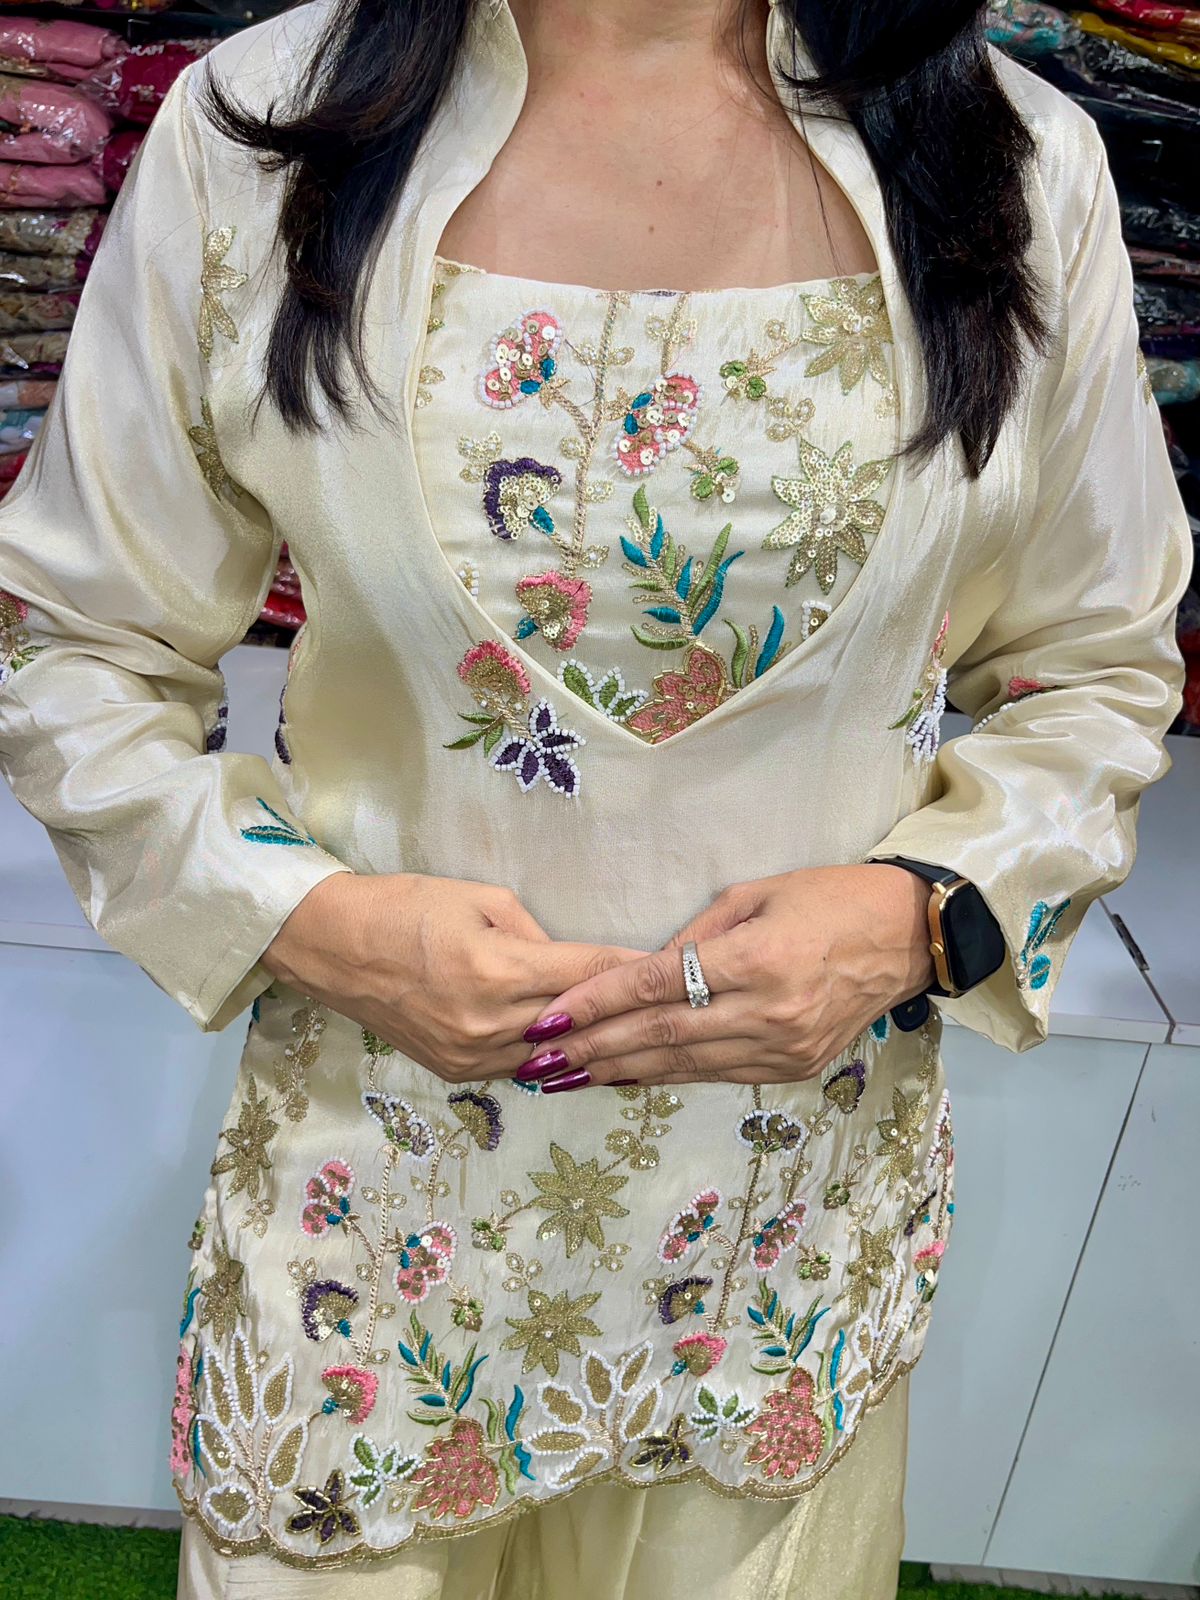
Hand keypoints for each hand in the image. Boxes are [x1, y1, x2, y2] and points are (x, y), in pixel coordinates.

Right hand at [261, 872, 649, 1082]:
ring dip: (593, 1042)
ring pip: (556, 1057)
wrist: (332, 947)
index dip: (635, 972)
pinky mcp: (457, 1072)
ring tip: (638, 1034)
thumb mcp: (481, 898)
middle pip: (582, 1023)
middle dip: (625, 1011)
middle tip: (670, 1003)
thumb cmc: (406, 906)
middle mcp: (489, 1023)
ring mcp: (472, 1056)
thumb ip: (536, 936)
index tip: (675, 968)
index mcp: (498, 969)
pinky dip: (552, 1057)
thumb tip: (572, 964)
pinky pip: (520, 1068)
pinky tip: (582, 1050)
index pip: (589, 975)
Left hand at [514, 865, 934, 1087]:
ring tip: (566, 1078)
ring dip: (619, 1072)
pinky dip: (666, 1076)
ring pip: (684, 1065)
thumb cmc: (829, 897)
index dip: (598, 1003)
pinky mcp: (794, 1068)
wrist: (907, 937)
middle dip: (593, 1049)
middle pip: (661, 1035)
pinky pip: (716, 1075)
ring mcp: (783, 1047)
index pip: (657, 984)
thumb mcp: (756, 894)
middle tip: (538, 1062)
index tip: (550, 1016)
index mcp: (757, 958)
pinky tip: (625, 1077)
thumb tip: (641, 972)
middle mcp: (768, 1011)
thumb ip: (695, 937)